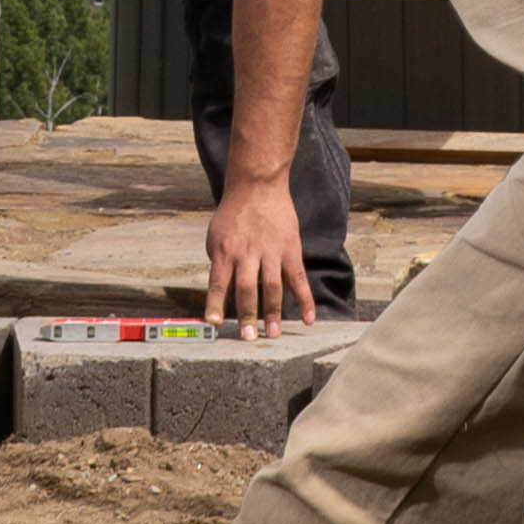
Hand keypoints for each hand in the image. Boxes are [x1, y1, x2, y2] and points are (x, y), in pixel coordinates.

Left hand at [203, 166, 315, 329]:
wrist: (257, 185)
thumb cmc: (233, 214)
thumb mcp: (216, 237)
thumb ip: (221, 265)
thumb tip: (222, 296)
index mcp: (225, 251)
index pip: (217, 283)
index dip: (215, 304)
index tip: (214, 323)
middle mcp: (247, 252)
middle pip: (247, 288)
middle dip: (248, 315)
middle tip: (250, 337)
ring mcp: (270, 251)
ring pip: (272, 286)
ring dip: (273, 312)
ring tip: (273, 333)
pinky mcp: (290, 249)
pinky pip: (298, 278)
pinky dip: (305, 299)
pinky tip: (309, 319)